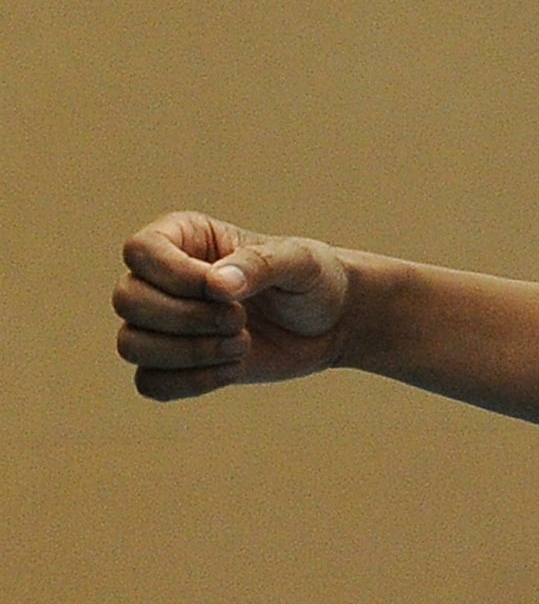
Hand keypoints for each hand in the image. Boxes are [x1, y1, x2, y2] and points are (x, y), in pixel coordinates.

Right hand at [114, 211, 349, 400]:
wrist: (331, 322)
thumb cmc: (314, 278)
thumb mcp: (299, 262)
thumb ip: (260, 264)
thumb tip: (216, 284)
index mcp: (186, 237)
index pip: (140, 250)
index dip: (175, 276)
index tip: (224, 290)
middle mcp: (164, 278)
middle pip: (127, 299)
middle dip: (185, 317)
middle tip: (240, 319)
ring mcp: (164, 323)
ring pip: (131, 344)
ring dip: (188, 352)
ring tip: (242, 343)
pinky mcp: (173, 364)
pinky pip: (150, 382)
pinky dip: (191, 382)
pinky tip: (234, 368)